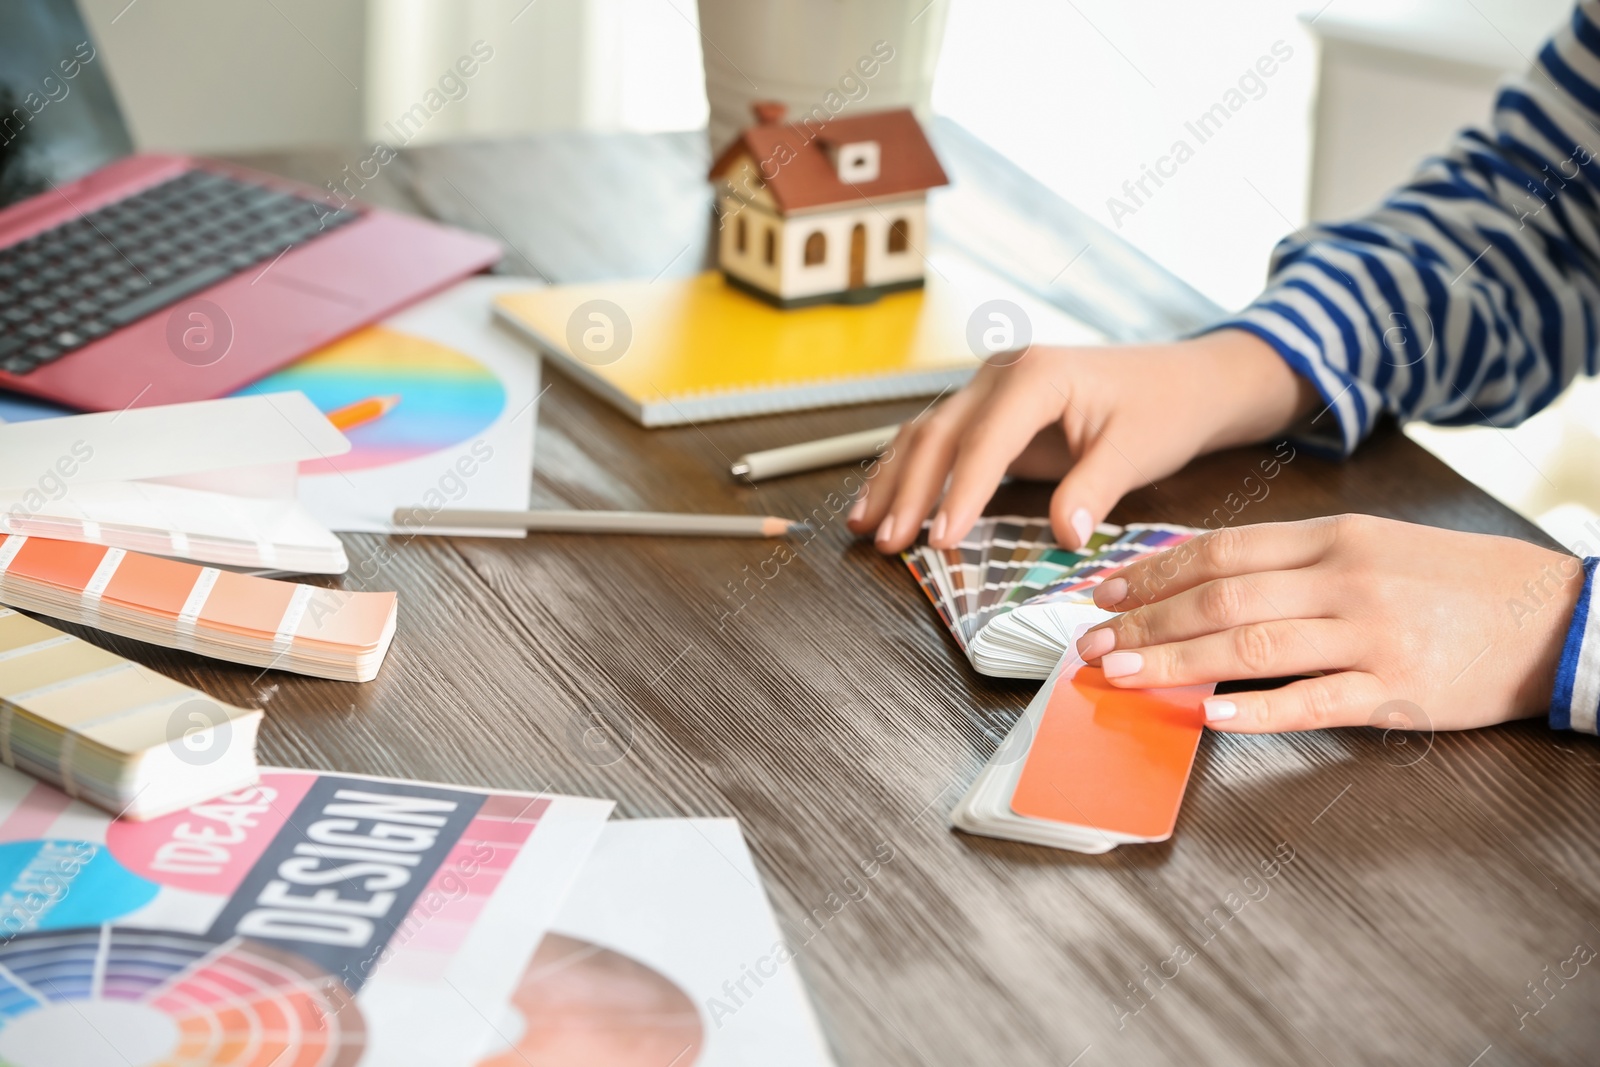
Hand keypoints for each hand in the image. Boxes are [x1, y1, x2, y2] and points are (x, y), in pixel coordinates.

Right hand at [847, 329, 1315, 553]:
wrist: (1182, 380)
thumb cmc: (1163, 408)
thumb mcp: (1137, 449)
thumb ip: (1095, 488)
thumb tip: (1065, 537)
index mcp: (1037, 375)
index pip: (984, 440)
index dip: (959, 493)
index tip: (940, 541)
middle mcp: (1002, 372)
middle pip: (939, 434)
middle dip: (909, 492)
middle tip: (889, 544)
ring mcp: (989, 387)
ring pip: (925, 433)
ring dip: (894, 481)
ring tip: (866, 528)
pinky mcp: (988, 409)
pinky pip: (938, 439)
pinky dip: (907, 471)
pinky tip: (884, 504)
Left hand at [1074, 515, 1584, 731]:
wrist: (1554, 613)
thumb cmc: (1452, 581)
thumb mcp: (1373, 546)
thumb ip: (1295, 562)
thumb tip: (1204, 579)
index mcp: (1333, 538)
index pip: (1221, 550)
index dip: (1154, 572)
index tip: (1104, 592)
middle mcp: (1344, 578)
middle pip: (1220, 597)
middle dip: (1145, 621)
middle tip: (1090, 643)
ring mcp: (1370, 633)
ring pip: (1249, 646)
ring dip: (1173, 661)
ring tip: (1121, 675)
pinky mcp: (1396, 688)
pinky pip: (1311, 701)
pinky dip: (1253, 709)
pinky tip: (1204, 716)